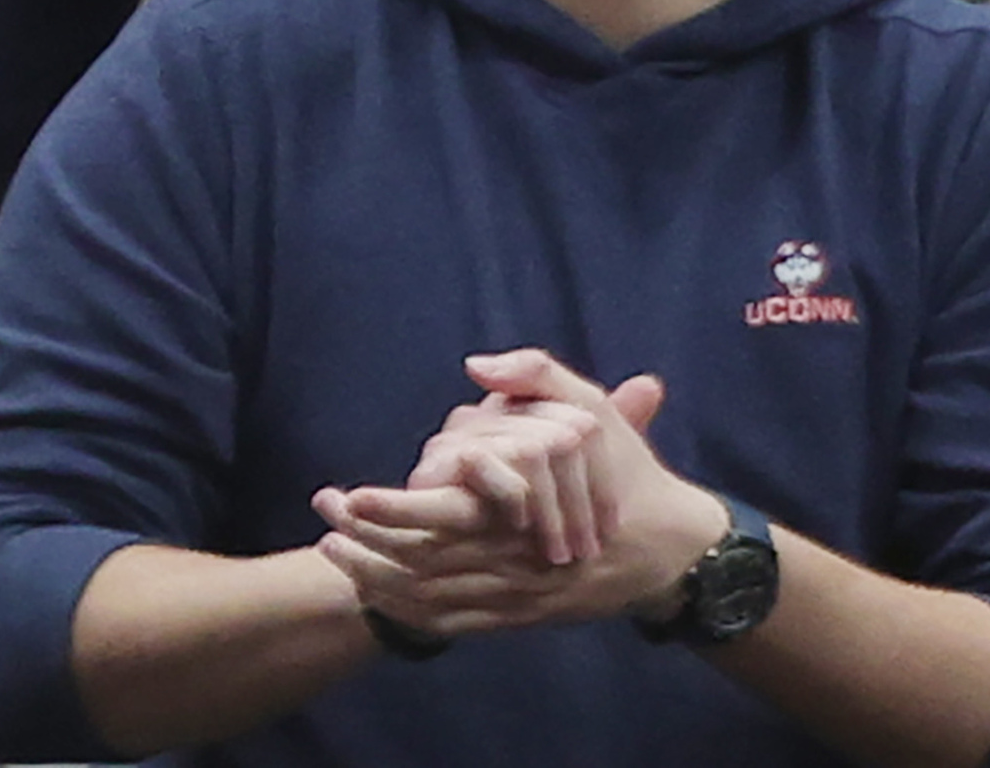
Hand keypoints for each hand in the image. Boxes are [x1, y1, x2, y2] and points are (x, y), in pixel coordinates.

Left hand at [313, 353, 722, 637]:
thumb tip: (474, 365)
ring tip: (333, 553)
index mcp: (522, 511)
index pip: (440, 518)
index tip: (347, 496)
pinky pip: (449, 624)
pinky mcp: (515, 619)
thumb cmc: (626, 472)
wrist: (666, 548)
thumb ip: (534, 377)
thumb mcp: (589, 410)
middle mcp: (511, 563)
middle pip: (422, 565)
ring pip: (428, 600)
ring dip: (377, 580)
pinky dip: (407, 612)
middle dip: (367, 546)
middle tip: (324, 525)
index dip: (390, 510)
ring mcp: (512, 598)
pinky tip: (378, 592)